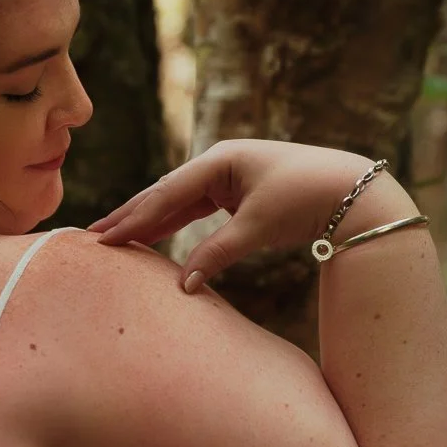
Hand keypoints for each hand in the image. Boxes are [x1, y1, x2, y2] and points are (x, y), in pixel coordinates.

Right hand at [87, 141, 384, 290]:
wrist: (351, 190)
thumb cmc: (306, 200)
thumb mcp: (258, 228)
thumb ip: (217, 255)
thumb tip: (183, 285)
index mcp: (220, 160)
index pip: (166, 193)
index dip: (133, 218)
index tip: (104, 238)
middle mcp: (220, 163)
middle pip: (165, 192)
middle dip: (131, 215)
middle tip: (94, 236)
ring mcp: (228, 176)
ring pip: (179, 201)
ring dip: (150, 220)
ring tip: (116, 236)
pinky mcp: (239, 192)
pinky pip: (198, 208)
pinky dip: (175, 222)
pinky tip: (155, 235)